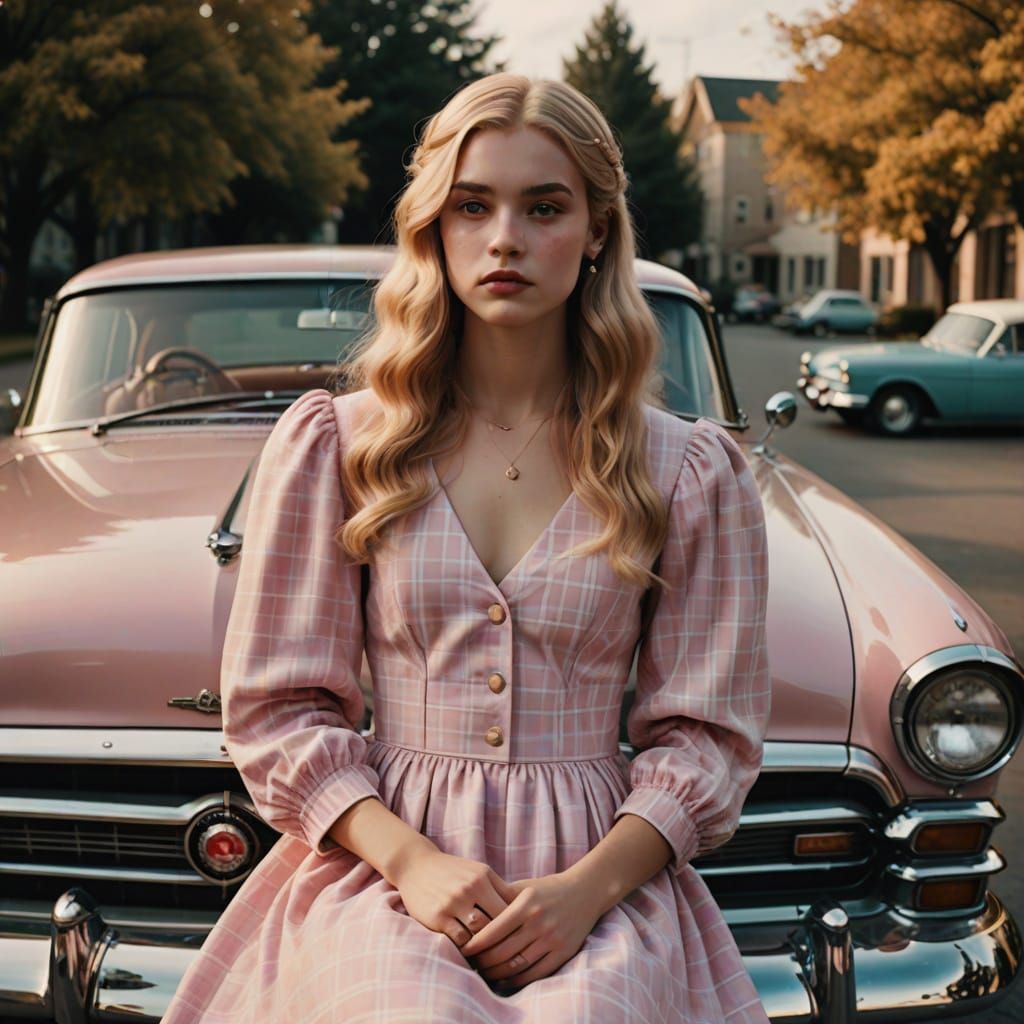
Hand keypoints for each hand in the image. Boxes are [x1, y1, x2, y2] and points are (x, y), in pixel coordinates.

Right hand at [391, 847, 516, 950]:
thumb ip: (498, 888)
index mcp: (483, 876)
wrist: (416, 865)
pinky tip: (471, 952)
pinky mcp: (438, 917)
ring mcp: (453, 903)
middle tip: (511, 953)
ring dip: (486, 947)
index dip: (517, 924)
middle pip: (497, 922)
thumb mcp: (477, 871)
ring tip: (493, 957)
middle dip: (504, 939)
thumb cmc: (453, 871)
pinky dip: (467, 948)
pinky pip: (459, 940)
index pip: (509, 906)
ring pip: (479, 934)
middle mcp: (469, 888)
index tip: (522, 937)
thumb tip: (524, 910)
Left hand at [461, 873, 601, 987]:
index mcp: (526, 904)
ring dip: (497, 974)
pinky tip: (505, 980)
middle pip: (503, 952)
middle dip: (483, 962)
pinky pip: (536, 973)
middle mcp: (539, 922)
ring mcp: (552, 939)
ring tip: (484, 973)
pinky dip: (517, 980)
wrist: (585, 891)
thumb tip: (473, 914)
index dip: (476, 944)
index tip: (464, 949)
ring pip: (517, 965)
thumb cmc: (547, 889)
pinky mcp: (563, 952)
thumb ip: (501, 898)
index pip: (494, 930)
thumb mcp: (524, 886)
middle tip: (472, 964)